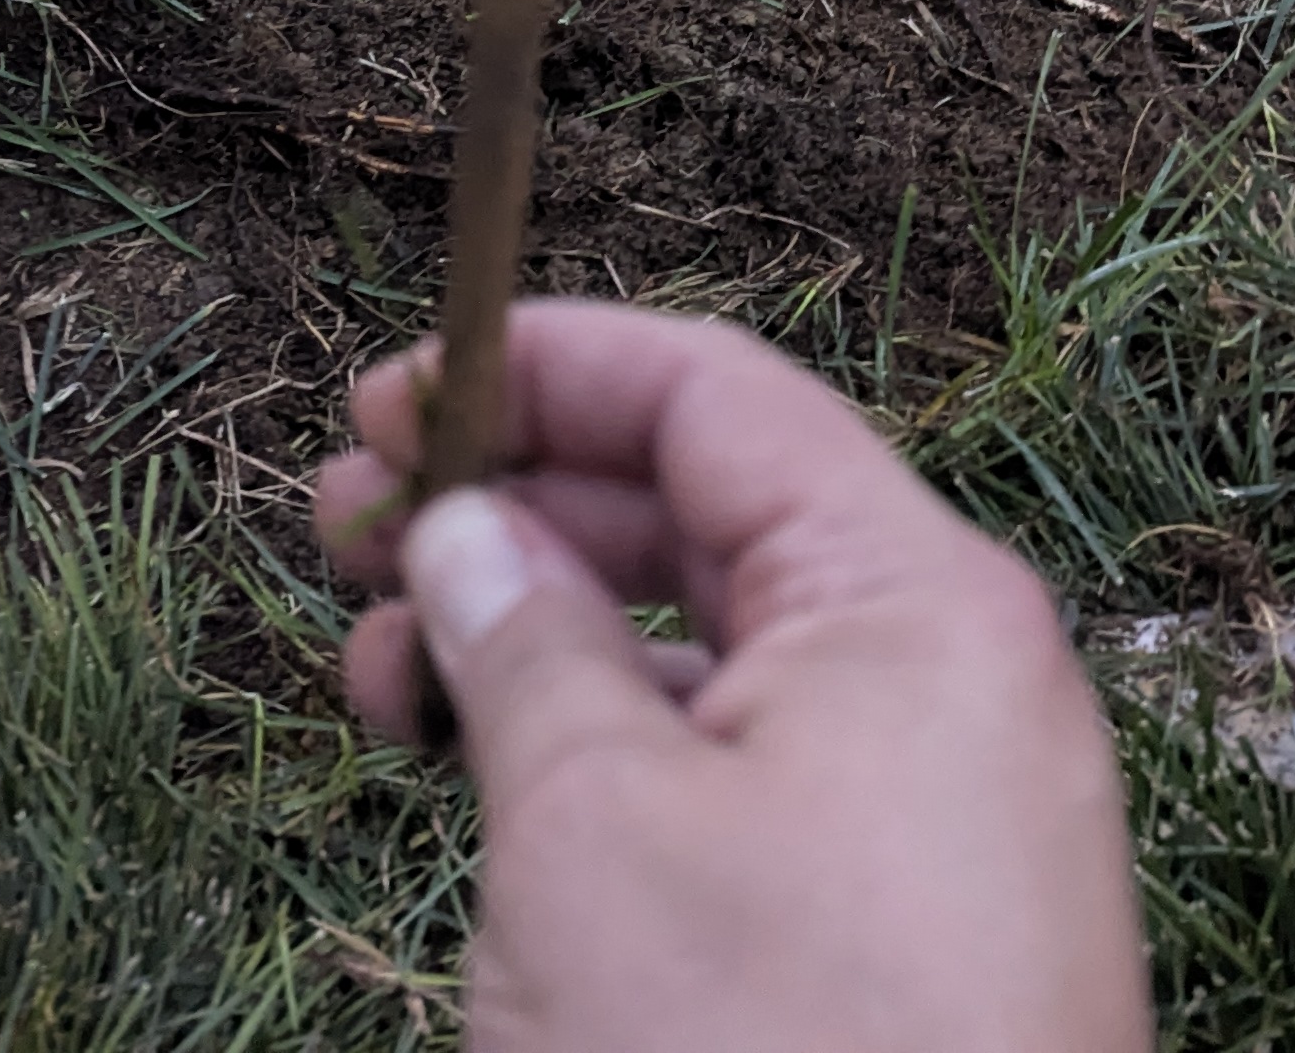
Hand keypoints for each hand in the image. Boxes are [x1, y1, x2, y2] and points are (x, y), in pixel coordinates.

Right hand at [314, 301, 1150, 1052]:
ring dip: (540, 639)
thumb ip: (518, 640)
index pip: (713, 396)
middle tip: (338, 548)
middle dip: (514, 509)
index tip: (382, 400)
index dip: (538, 368)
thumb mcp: (588, 826)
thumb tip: (466, 528)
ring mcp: (947, 809)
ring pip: (713, 651)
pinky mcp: (914, 926)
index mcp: (915, 599)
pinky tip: (491, 787)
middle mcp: (956, 676)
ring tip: (381, 693)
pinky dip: (614, 751)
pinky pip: (750, 771)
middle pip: (708, 514)